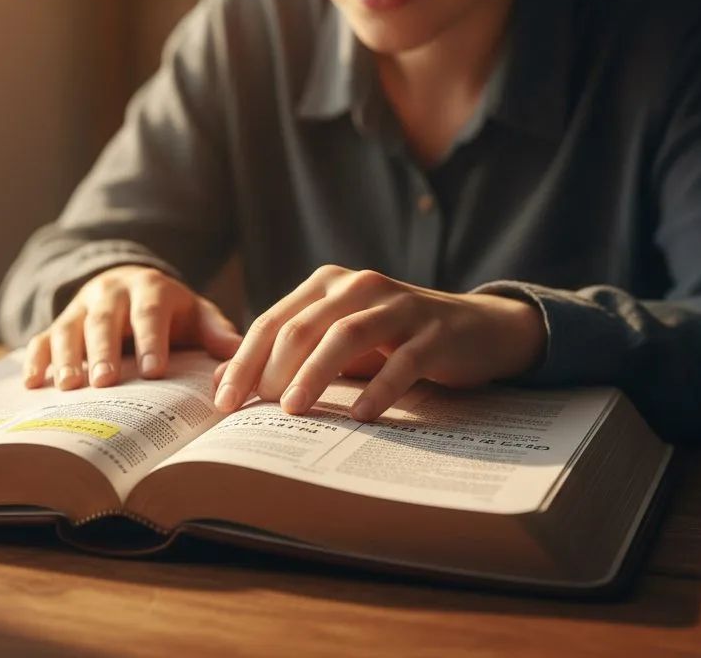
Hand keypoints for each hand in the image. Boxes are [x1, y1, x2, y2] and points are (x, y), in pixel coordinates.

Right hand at [23, 265, 241, 389]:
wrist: (130, 283)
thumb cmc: (169, 310)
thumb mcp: (195, 313)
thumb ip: (215, 331)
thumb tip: (237, 353)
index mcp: (150, 289)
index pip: (150, 314)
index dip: (151, 341)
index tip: (154, 372)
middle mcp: (112, 292)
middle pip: (106, 319)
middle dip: (104, 351)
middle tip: (106, 382)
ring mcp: (82, 306)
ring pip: (71, 327)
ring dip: (68, 356)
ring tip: (69, 386)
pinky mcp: (60, 321)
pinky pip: (43, 337)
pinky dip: (36, 358)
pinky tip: (32, 383)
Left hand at [212, 266, 545, 422]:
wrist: (477, 327)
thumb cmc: (395, 339)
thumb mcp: (338, 342)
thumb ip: (285, 357)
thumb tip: (222, 383)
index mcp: (328, 285)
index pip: (274, 322)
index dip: (244, 360)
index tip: (224, 402)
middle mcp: (358, 286)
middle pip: (302, 327)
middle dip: (271, 369)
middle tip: (254, 411)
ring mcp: (398, 306)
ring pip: (345, 336)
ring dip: (315, 374)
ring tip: (294, 409)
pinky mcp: (434, 332)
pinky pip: (402, 360)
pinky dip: (379, 388)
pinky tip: (359, 415)